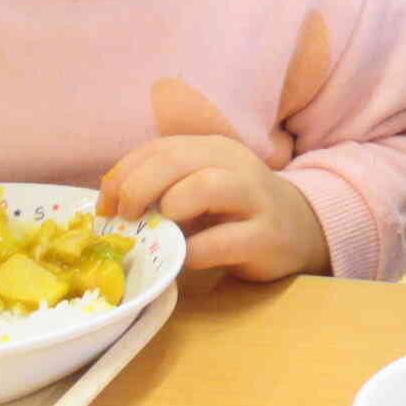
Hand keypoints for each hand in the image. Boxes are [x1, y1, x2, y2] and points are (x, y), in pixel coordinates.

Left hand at [98, 78, 328, 281]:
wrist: (300, 229)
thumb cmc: (235, 211)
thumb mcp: (199, 187)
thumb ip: (162, 186)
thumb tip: (109, 204)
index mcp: (211, 148)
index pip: (156, 148)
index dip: (121, 175)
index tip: (105, 207)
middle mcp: (234, 164)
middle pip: (175, 160)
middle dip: (137, 188)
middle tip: (125, 218)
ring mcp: (254, 198)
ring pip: (206, 185)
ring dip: (172, 206)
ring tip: (163, 228)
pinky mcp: (266, 235)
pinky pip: (222, 241)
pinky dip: (195, 252)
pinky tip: (189, 257)